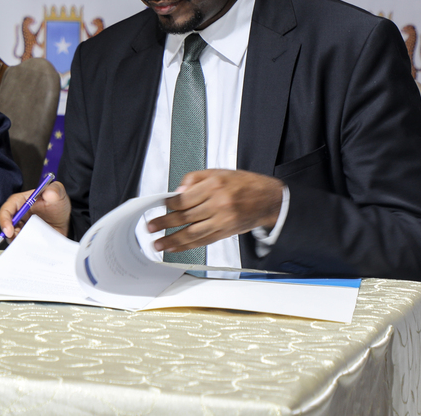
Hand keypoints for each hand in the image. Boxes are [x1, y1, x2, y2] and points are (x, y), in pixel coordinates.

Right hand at [0, 180, 70, 240]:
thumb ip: (55, 189)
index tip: (9, 230)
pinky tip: (31, 247)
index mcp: (22, 201)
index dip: (5, 219)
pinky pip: (21, 243)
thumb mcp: (59, 194)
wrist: (66, 221)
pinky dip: (23, 246)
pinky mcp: (26, 237)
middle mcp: (19, 214)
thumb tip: (49, 193)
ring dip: (16, 241)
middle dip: (8, 233)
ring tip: (27, 243)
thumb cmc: (58, 205)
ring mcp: (22, 227)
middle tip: (16, 239)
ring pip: (12, 236)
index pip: (8, 208)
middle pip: (6, 224)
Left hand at [147, 169, 283, 254]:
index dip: (169, 204)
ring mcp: (223, 220)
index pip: (184, 198)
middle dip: (165, 223)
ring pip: (193, 233)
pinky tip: (175, 248)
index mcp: (215, 185)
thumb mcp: (219, 172)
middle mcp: (218, 204)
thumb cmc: (244, 184)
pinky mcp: (226, 232)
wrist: (269, 200)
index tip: (159, 206)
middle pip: (185, 217)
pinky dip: (187, 246)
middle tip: (150, 227)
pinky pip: (203, 241)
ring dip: (173, 240)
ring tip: (158, 244)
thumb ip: (195, 178)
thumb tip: (177, 191)